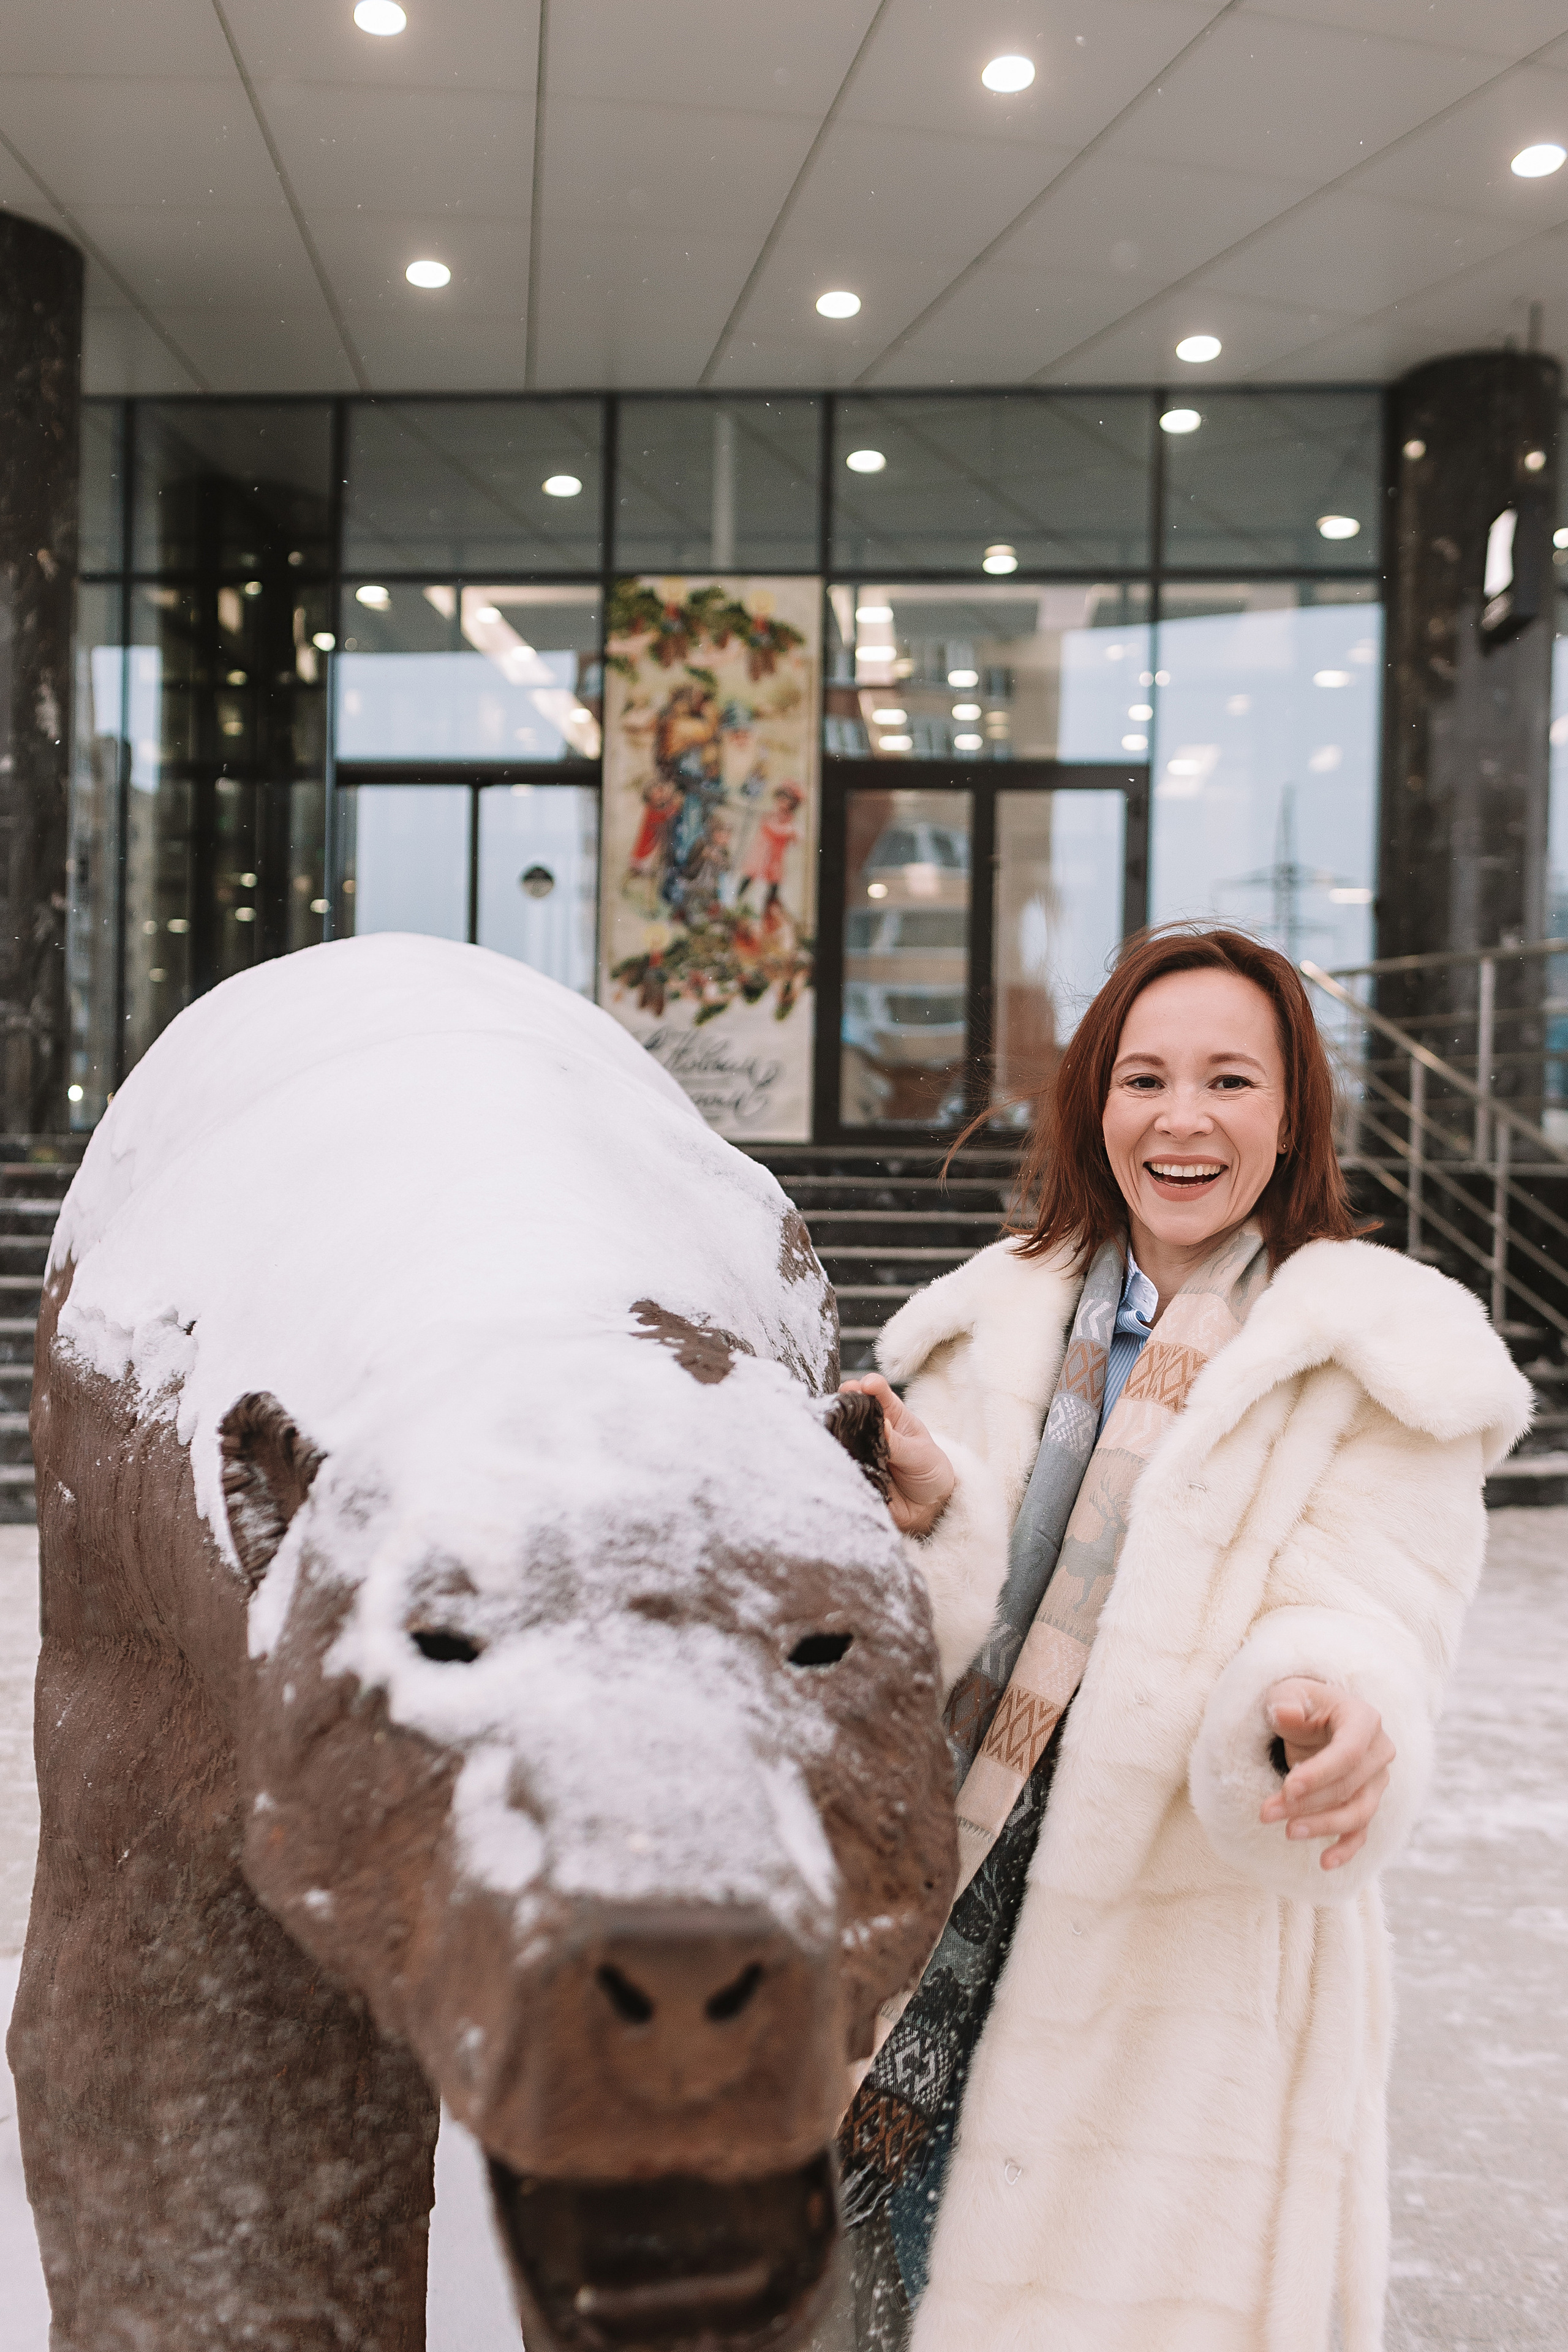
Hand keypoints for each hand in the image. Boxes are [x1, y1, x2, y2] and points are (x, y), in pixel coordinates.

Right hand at [837, 1374, 954, 1538]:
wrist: (928, 1510)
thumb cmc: (929, 1472)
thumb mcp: (920, 1455)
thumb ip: (899, 1442)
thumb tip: (880, 1424)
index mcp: (893, 1417)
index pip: (879, 1394)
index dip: (871, 1385)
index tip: (865, 1385)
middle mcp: (872, 1430)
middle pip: (853, 1411)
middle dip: (845, 1404)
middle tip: (842, 1404)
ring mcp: (861, 1451)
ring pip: (842, 1437)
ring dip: (837, 1432)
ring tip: (835, 1429)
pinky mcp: (854, 1473)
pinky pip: (842, 1466)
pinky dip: (838, 1463)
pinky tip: (835, 1459)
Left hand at [1259, 1676, 1394, 1870]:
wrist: (1314, 1717)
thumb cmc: (1300, 1703)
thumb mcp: (1288, 1693)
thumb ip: (1285, 1702)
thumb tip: (1285, 1714)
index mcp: (1364, 1720)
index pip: (1348, 1752)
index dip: (1320, 1773)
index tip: (1288, 1788)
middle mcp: (1379, 1752)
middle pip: (1348, 1786)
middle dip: (1307, 1803)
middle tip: (1267, 1812)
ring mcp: (1377, 1781)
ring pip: (1356, 1813)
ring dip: (1321, 1826)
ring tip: (1287, 1832)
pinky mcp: (1367, 1803)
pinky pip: (1361, 1832)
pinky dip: (1346, 1849)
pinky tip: (1325, 1862)